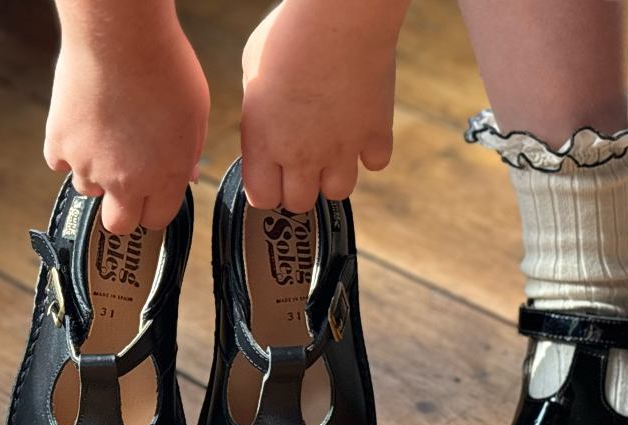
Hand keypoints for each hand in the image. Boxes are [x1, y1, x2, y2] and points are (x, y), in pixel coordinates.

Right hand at [44, 20, 208, 233]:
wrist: (119, 36)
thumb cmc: (164, 66)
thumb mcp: (195, 116)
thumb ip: (187, 154)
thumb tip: (185, 174)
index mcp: (165, 177)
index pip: (157, 219)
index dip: (155, 206)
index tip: (152, 193)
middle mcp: (125, 180)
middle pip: (119, 224)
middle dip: (123, 208)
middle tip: (125, 183)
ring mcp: (87, 165)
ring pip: (87, 190)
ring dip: (95, 173)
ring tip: (105, 138)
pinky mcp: (58, 144)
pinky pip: (59, 162)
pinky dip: (68, 149)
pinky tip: (82, 124)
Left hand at [240, 1, 402, 211]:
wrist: (337, 18)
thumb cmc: (286, 37)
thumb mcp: (251, 75)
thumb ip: (258, 111)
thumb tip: (265, 122)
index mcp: (263, 143)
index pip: (262, 198)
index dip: (266, 188)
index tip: (271, 174)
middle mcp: (301, 155)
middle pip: (300, 202)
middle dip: (299, 187)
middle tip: (301, 162)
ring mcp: (342, 148)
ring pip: (339, 192)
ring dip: (333, 175)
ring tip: (331, 149)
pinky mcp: (376, 134)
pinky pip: (376, 164)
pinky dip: (370, 152)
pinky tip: (361, 130)